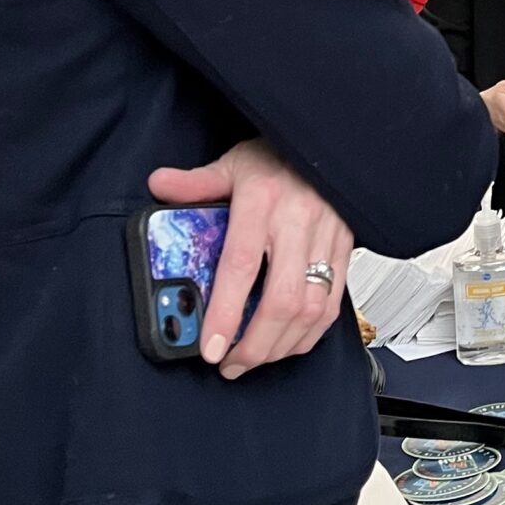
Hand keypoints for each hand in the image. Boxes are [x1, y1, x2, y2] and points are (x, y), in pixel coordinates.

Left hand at [148, 139, 352, 379]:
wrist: (330, 140)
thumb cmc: (279, 155)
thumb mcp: (233, 162)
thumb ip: (196, 181)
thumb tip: (159, 185)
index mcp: (263, 200)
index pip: (241, 266)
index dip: (225, 313)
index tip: (210, 347)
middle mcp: (298, 222)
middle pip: (282, 300)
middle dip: (255, 344)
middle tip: (231, 363)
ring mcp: (326, 238)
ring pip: (311, 309)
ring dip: (281, 345)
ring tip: (254, 358)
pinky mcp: (344, 249)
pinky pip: (333, 304)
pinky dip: (309, 333)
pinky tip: (287, 343)